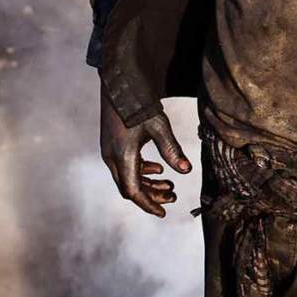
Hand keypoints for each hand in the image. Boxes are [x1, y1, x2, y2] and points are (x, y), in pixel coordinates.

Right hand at [100, 85, 191, 216]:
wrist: (119, 84)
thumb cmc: (138, 104)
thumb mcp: (159, 127)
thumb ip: (172, 150)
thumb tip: (186, 171)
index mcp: (122, 156)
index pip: (133, 191)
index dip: (149, 204)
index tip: (164, 212)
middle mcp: (112, 157)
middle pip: (130, 187)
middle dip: (151, 195)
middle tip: (173, 195)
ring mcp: (110, 151)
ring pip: (127, 177)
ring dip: (148, 183)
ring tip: (169, 183)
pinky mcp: (112, 144)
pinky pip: (125, 166)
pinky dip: (142, 171)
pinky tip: (158, 167)